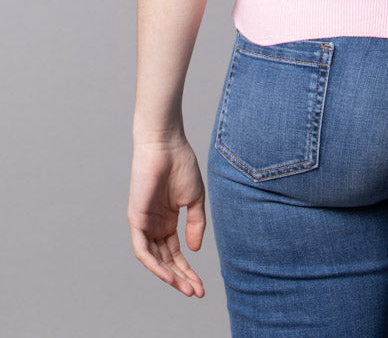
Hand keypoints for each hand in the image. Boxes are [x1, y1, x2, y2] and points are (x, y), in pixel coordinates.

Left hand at [127, 134, 206, 296]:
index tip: (202, 286)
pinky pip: (142, 250)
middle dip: (182, 278)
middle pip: (166, 260)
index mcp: (168, 220)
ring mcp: (144, 223)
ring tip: (186, 288)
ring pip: (154, 259)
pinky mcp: (136, 219)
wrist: (166, 144)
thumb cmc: (181, 164)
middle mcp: (154, 225)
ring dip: (170, 276)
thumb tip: (195, 250)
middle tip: (197, 293)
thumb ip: (196, 224)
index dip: (188, 270)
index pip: (176, 252)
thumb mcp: (195, 198)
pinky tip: (169, 274)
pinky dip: (155, 264)